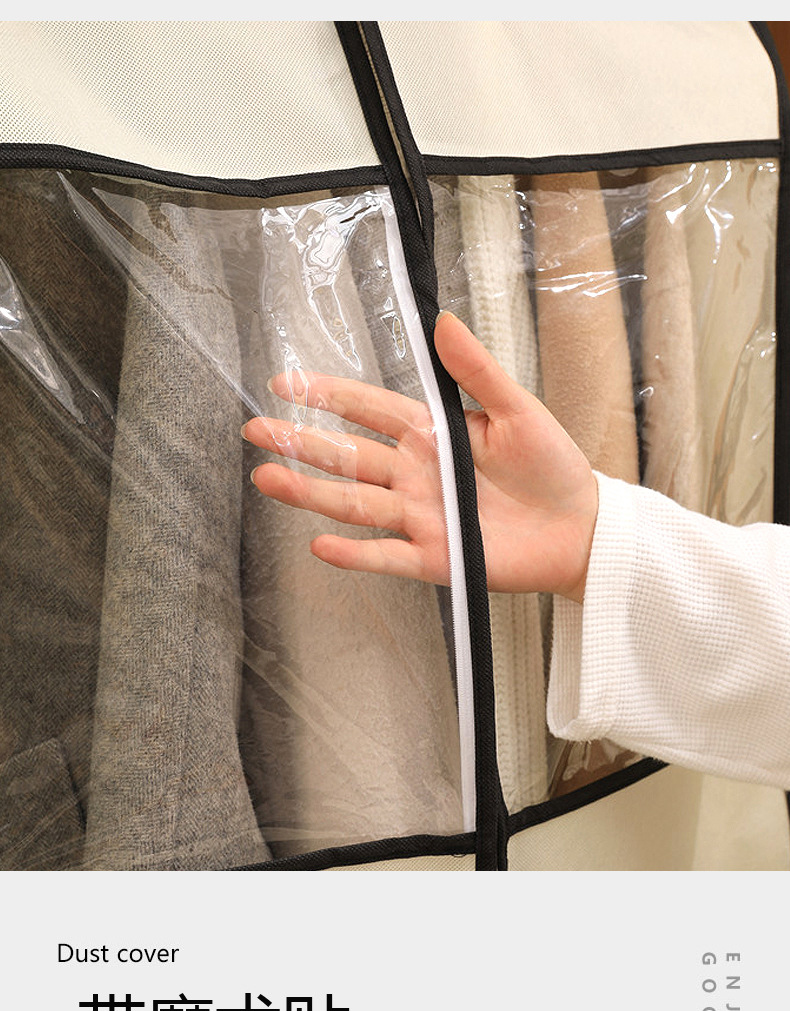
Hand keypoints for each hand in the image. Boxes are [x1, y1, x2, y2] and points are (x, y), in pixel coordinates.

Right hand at [244, 311, 597, 602]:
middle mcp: (416, 475)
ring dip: (311, 493)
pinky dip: (355, 554)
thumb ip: (476, 371)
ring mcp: (421, 517)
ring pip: (355, 503)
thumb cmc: (552, 466)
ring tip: (267, 479)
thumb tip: (443, 320)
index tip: (285, 383)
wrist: (581, 528)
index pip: (369, 410)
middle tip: (255, 431)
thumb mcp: (518, 409)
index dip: (328, 396)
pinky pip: (386, 556)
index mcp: (433, 434)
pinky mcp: (435, 558)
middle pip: (348, 457)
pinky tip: (320, 544)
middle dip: (301, 443)